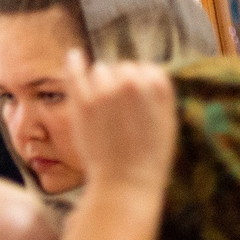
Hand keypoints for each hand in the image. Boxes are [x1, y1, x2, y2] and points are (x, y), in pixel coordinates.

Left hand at [65, 51, 176, 199]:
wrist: (125, 184)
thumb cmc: (147, 158)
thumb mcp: (165, 121)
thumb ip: (154, 94)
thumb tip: (141, 70)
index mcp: (158, 86)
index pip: (145, 68)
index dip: (139, 85)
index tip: (135, 104)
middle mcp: (132, 83)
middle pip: (121, 67)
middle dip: (118, 85)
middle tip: (118, 115)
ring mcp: (105, 91)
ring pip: (99, 71)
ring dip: (100, 85)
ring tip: (105, 115)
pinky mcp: (82, 102)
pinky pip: (75, 72)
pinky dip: (73, 62)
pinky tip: (73, 55)